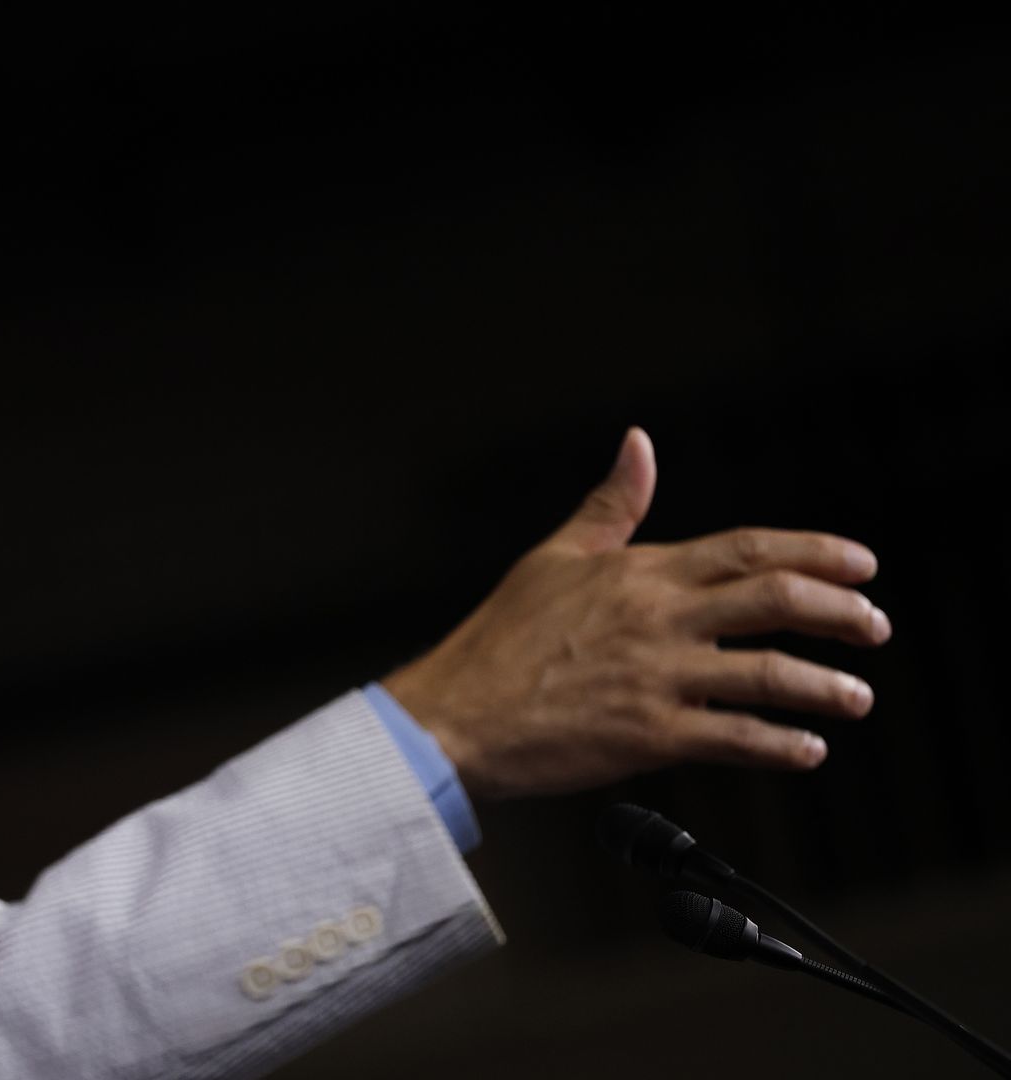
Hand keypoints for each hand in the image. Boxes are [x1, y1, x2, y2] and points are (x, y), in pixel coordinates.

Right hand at [381, 427, 888, 800]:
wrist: (457, 713)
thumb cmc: (499, 640)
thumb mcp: (553, 556)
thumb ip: (611, 504)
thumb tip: (638, 445)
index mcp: (640, 571)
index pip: (749, 549)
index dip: (816, 554)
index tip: (861, 566)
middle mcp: (658, 617)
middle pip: (776, 601)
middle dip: (841, 612)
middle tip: (874, 626)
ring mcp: (657, 676)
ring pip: (769, 674)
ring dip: (825, 686)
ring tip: (856, 697)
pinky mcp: (650, 735)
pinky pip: (735, 737)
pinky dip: (781, 746)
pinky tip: (807, 750)